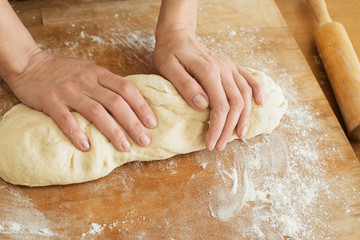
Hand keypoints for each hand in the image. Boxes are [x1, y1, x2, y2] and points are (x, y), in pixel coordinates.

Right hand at [6, 50, 156, 151]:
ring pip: (96, 112)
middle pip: (116, 103)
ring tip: (124, 147)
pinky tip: (86, 147)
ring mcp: (68, 91)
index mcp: (98, 73)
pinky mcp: (50, 102)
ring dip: (113, 131)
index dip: (142, 106)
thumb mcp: (88, 70)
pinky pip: (66, 119)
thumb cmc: (63, 70)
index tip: (152, 123)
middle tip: (145, 141)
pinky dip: (77, 133)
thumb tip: (129, 102)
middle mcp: (86, 81)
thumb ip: (106, 83)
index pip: (126, 89)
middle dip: (133, 123)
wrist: (29, 64)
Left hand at [153, 31, 262, 150]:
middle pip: (236, 103)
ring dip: (245, 117)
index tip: (211, 144)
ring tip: (240, 135)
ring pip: (245, 95)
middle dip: (229, 128)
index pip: (220, 106)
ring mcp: (229, 66)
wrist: (177, 34)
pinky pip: (249, 79)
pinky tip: (261, 104)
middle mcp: (223, 68)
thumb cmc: (169, 52)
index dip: (218, 128)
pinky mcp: (230, 66)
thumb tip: (203, 105)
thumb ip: (186, 86)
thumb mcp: (168, 68)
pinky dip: (257, 91)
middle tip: (220, 145)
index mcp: (208, 71)